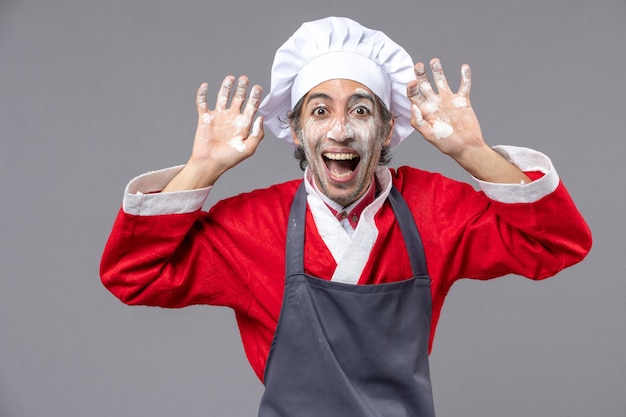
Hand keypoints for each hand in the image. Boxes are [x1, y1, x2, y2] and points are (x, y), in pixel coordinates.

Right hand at [165, 76, 263, 190]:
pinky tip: (205, 86)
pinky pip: (203, 102)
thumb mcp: (249, 149)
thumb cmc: (230, 159)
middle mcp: (232, 118)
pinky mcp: (205, 118)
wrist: (210, 163)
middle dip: (242, 88)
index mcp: (243, 124)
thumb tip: (261, 117)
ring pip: (222, 96)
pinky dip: (202, 93)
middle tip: (244, 79)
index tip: (257, 88)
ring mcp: (218, 116)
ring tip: (231, 78)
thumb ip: (257, 134)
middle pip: (238, 98)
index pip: (251, 106)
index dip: (255, 96)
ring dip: (226, 86)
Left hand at [406, 59, 529, 183]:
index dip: (411, 87)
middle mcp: (434, 103)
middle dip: (421, 74)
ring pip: (441, 81)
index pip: (414, 95)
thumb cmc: (446, 143)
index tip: (413, 82)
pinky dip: (465, 76)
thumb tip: (413, 106)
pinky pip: (464, 85)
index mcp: (424, 110)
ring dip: (437, 70)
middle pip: (425, 84)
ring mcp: (448, 100)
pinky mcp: (462, 100)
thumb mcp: (428, 134)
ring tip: (434, 60)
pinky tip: (464, 67)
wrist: (466, 146)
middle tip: (419, 65)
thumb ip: (418, 121)